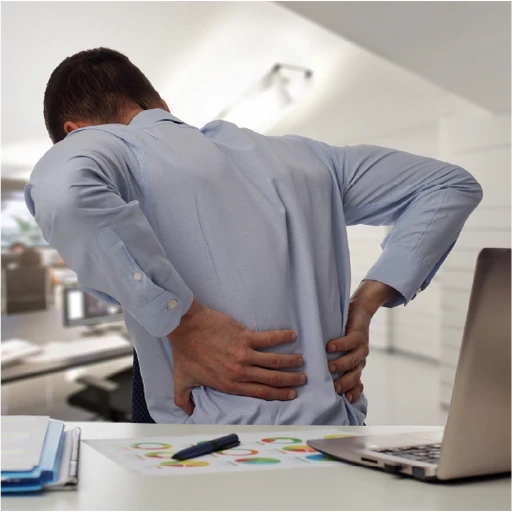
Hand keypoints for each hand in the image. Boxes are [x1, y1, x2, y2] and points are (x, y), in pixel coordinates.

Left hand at [169, 298, 305, 414]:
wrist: (185, 327)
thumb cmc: (184, 352)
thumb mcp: (182, 381)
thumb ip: (185, 400)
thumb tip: (188, 412)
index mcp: (229, 384)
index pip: (259, 392)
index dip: (277, 394)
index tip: (290, 394)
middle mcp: (240, 372)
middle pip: (271, 379)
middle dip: (289, 381)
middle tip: (301, 380)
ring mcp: (244, 354)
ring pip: (274, 361)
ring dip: (290, 362)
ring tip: (301, 361)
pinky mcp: (245, 337)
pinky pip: (269, 338)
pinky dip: (282, 337)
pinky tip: (292, 336)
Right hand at [326, 280, 396, 402]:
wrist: (360, 311)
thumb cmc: (345, 332)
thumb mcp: (341, 350)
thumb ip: (333, 362)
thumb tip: (314, 375)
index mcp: (356, 366)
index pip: (355, 384)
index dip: (351, 392)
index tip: (342, 399)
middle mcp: (360, 359)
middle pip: (354, 376)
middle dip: (344, 383)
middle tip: (332, 388)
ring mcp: (361, 348)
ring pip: (352, 360)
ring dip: (341, 364)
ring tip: (329, 366)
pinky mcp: (358, 335)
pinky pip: (349, 342)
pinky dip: (340, 345)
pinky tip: (330, 346)